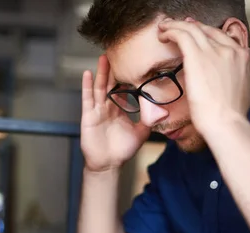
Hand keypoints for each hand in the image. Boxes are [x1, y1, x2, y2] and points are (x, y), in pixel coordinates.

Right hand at [81, 55, 150, 172]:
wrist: (108, 164)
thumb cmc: (122, 150)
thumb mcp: (141, 133)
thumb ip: (150, 120)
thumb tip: (163, 110)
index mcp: (119, 110)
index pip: (124, 89)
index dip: (128, 77)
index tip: (134, 63)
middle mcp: (108, 107)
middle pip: (111, 84)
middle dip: (114, 69)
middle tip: (118, 52)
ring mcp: (97, 110)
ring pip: (99, 87)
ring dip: (101, 73)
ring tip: (104, 57)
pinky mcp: (88, 116)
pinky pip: (87, 98)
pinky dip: (87, 86)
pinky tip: (87, 73)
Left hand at [157, 19, 249, 137]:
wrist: (226, 122)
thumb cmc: (230, 117)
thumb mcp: (241, 92)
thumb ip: (234, 80)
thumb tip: (224, 82)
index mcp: (242, 58)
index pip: (223, 38)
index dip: (206, 34)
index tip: (196, 33)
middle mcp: (231, 50)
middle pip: (208, 30)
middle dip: (191, 27)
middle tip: (178, 27)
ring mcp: (215, 51)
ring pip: (193, 29)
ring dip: (177, 26)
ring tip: (165, 28)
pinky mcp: (198, 56)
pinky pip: (182, 35)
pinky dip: (171, 31)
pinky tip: (163, 34)